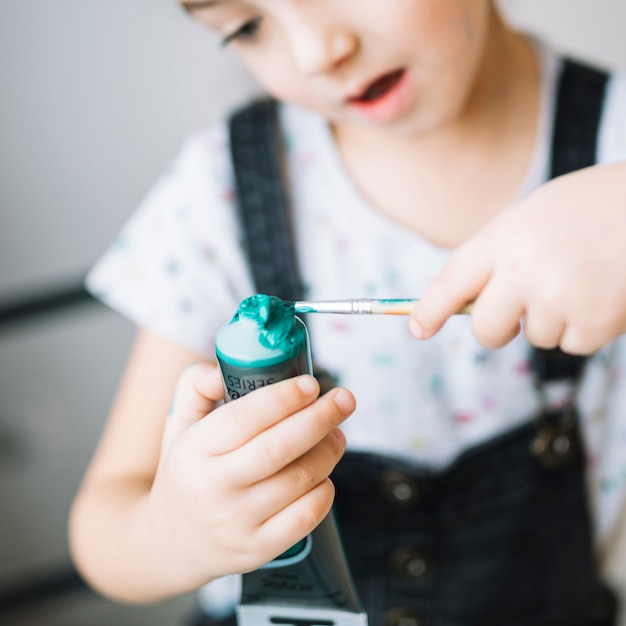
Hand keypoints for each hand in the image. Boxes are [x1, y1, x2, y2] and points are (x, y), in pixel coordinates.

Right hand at [146, 363, 353, 591]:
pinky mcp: (257, 549)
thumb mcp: (179, 423)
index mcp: (194, 450)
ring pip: (299, 479)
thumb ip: (197, 384)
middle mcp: (213, 487)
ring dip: (328, 451)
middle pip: (279, 447)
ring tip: (337, 434)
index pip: (244, 417)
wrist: (169, 542)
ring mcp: (236, 522)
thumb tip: (223, 370)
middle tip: (345, 400)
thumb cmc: (186, 471)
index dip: (284, 397)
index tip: (311, 384)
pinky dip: (325, 490)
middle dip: (320, 418)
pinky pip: (306, 517)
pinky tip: (324, 474)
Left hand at [409, 162, 625, 353]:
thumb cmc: (594, 206)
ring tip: (585, 279)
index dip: (431, 310)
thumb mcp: (535, 215)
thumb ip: (501, 254)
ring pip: (537, 337)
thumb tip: (473, 300)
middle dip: (498, 331)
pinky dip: (588, 327)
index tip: (419, 329)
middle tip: (514, 320)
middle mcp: (523, 270)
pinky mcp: (595, 321)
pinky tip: (605, 292)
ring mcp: (558, 298)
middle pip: (487, 330)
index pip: (453, 282)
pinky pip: (574, 344)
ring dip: (555, 320)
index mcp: (505, 237)